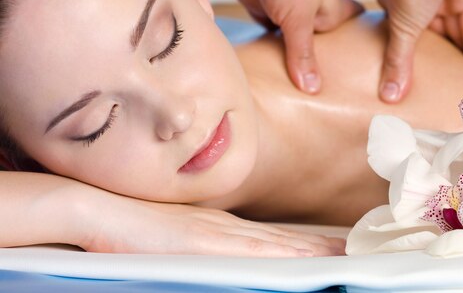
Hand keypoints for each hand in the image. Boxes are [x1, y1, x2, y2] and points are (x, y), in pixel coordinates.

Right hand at [79, 193, 345, 256]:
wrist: (99, 208)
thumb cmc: (129, 226)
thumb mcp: (175, 237)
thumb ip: (201, 244)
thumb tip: (217, 258)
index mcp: (221, 228)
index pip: (274, 238)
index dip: (306, 244)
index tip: (334, 248)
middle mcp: (227, 229)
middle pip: (284, 241)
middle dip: (320, 248)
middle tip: (354, 252)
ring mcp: (217, 235)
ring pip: (277, 246)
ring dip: (312, 253)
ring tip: (345, 257)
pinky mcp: (203, 244)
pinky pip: (254, 253)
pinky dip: (283, 257)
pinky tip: (305, 264)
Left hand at [224, 0, 363, 93]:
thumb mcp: (299, 19)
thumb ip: (303, 54)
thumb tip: (312, 88)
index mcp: (330, 12)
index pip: (346, 39)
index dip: (349, 58)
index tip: (356, 83)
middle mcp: (311, 14)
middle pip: (315, 47)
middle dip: (315, 67)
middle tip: (321, 98)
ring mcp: (286, 13)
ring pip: (289, 45)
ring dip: (287, 60)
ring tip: (292, 94)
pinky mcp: (264, 12)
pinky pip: (268, 38)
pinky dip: (267, 51)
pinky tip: (269, 71)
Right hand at [377, 0, 462, 102]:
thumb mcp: (402, 28)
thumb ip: (399, 61)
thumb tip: (388, 96)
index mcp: (397, 8)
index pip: (404, 40)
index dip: (409, 60)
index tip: (410, 83)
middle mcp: (420, 4)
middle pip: (430, 39)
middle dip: (436, 61)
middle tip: (438, 90)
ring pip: (452, 34)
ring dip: (457, 56)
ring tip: (461, 84)